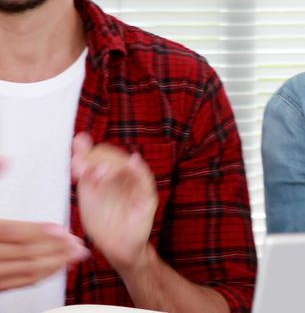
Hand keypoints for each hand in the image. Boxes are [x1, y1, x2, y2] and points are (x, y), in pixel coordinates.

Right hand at [0, 160, 88, 290]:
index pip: (11, 231)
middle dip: (55, 250)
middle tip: (79, 245)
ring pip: (21, 272)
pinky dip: (36, 278)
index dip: (39, 231)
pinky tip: (54, 269)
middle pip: (22, 253)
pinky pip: (13, 284)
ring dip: (51, 265)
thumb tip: (8, 158)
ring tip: (74, 257)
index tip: (63, 230)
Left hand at [71, 133, 157, 271]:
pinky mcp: (147, 198)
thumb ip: (84, 169)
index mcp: (109, 174)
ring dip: (113, 164)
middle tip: (81, 169)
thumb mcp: (87, 194)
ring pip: (128, 165)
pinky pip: (145, 181)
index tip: (74, 164)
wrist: (116, 248)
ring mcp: (136, 186)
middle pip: (113, 156)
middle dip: (96, 160)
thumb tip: (79, 139)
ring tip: (98, 173)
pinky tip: (133, 162)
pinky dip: (140, 170)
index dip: (87, 154)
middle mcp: (124, 176)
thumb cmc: (104, 223)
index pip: (101, 154)